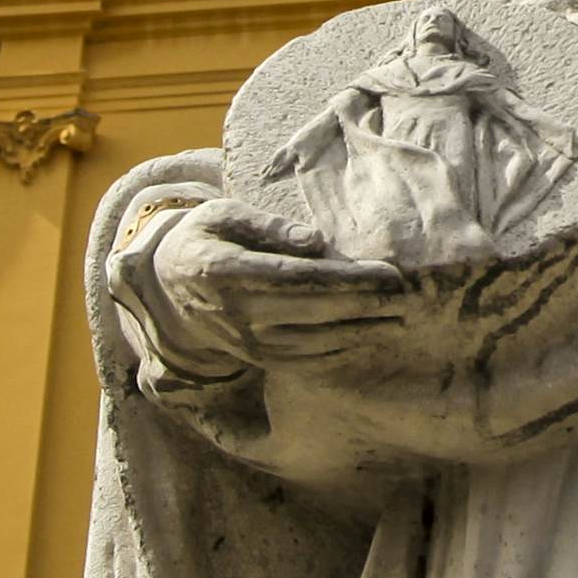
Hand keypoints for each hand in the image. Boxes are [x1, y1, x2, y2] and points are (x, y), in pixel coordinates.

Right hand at [138, 198, 413, 368]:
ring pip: (314, 343)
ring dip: (361, 333)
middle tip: (410, 297)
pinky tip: (370, 337)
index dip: (347, 279)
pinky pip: (304, 362)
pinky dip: (340, 352)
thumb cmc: (206, 238)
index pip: (298, 278)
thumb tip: (316, 241)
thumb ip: (269, 226)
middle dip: (366, 306)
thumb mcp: (224, 215)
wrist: (167, 286)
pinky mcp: (256, 359)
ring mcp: (246, 342)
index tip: (389, 274)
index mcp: (225, 271)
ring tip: (401, 318)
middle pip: (314, 313)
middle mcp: (236, 313)